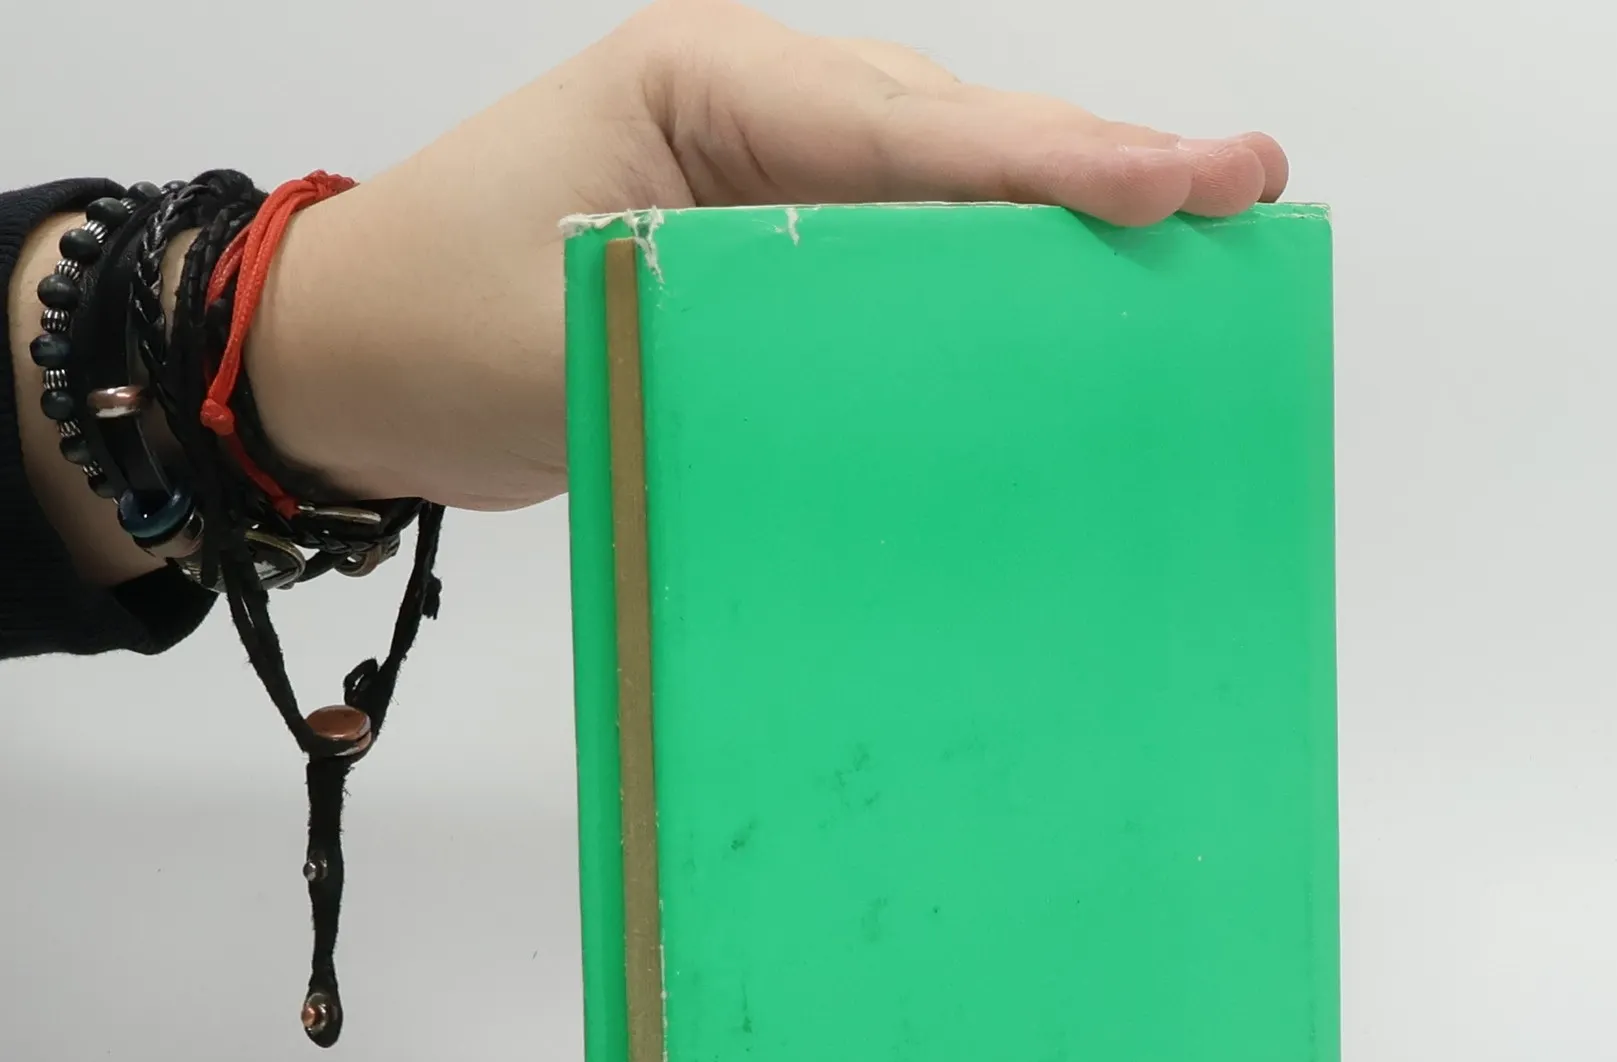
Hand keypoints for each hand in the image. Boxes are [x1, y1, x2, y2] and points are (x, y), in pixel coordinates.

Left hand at [252, 0, 1286, 512]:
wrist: (347, 364)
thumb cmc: (428, 327)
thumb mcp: (574, 336)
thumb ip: (730, 342)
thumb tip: (895, 398)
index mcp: (699, 86)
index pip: (903, 128)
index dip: (1047, 161)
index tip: (1178, 184)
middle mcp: (748, 113)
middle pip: (952, 136)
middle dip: (1095, 167)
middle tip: (1245, 185)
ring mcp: (761, 182)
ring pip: (942, 190)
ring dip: (1059, 217)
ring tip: (1200, 231)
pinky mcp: (764, 260)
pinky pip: (897, 260)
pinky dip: (983, 286)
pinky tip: (1066, 309)